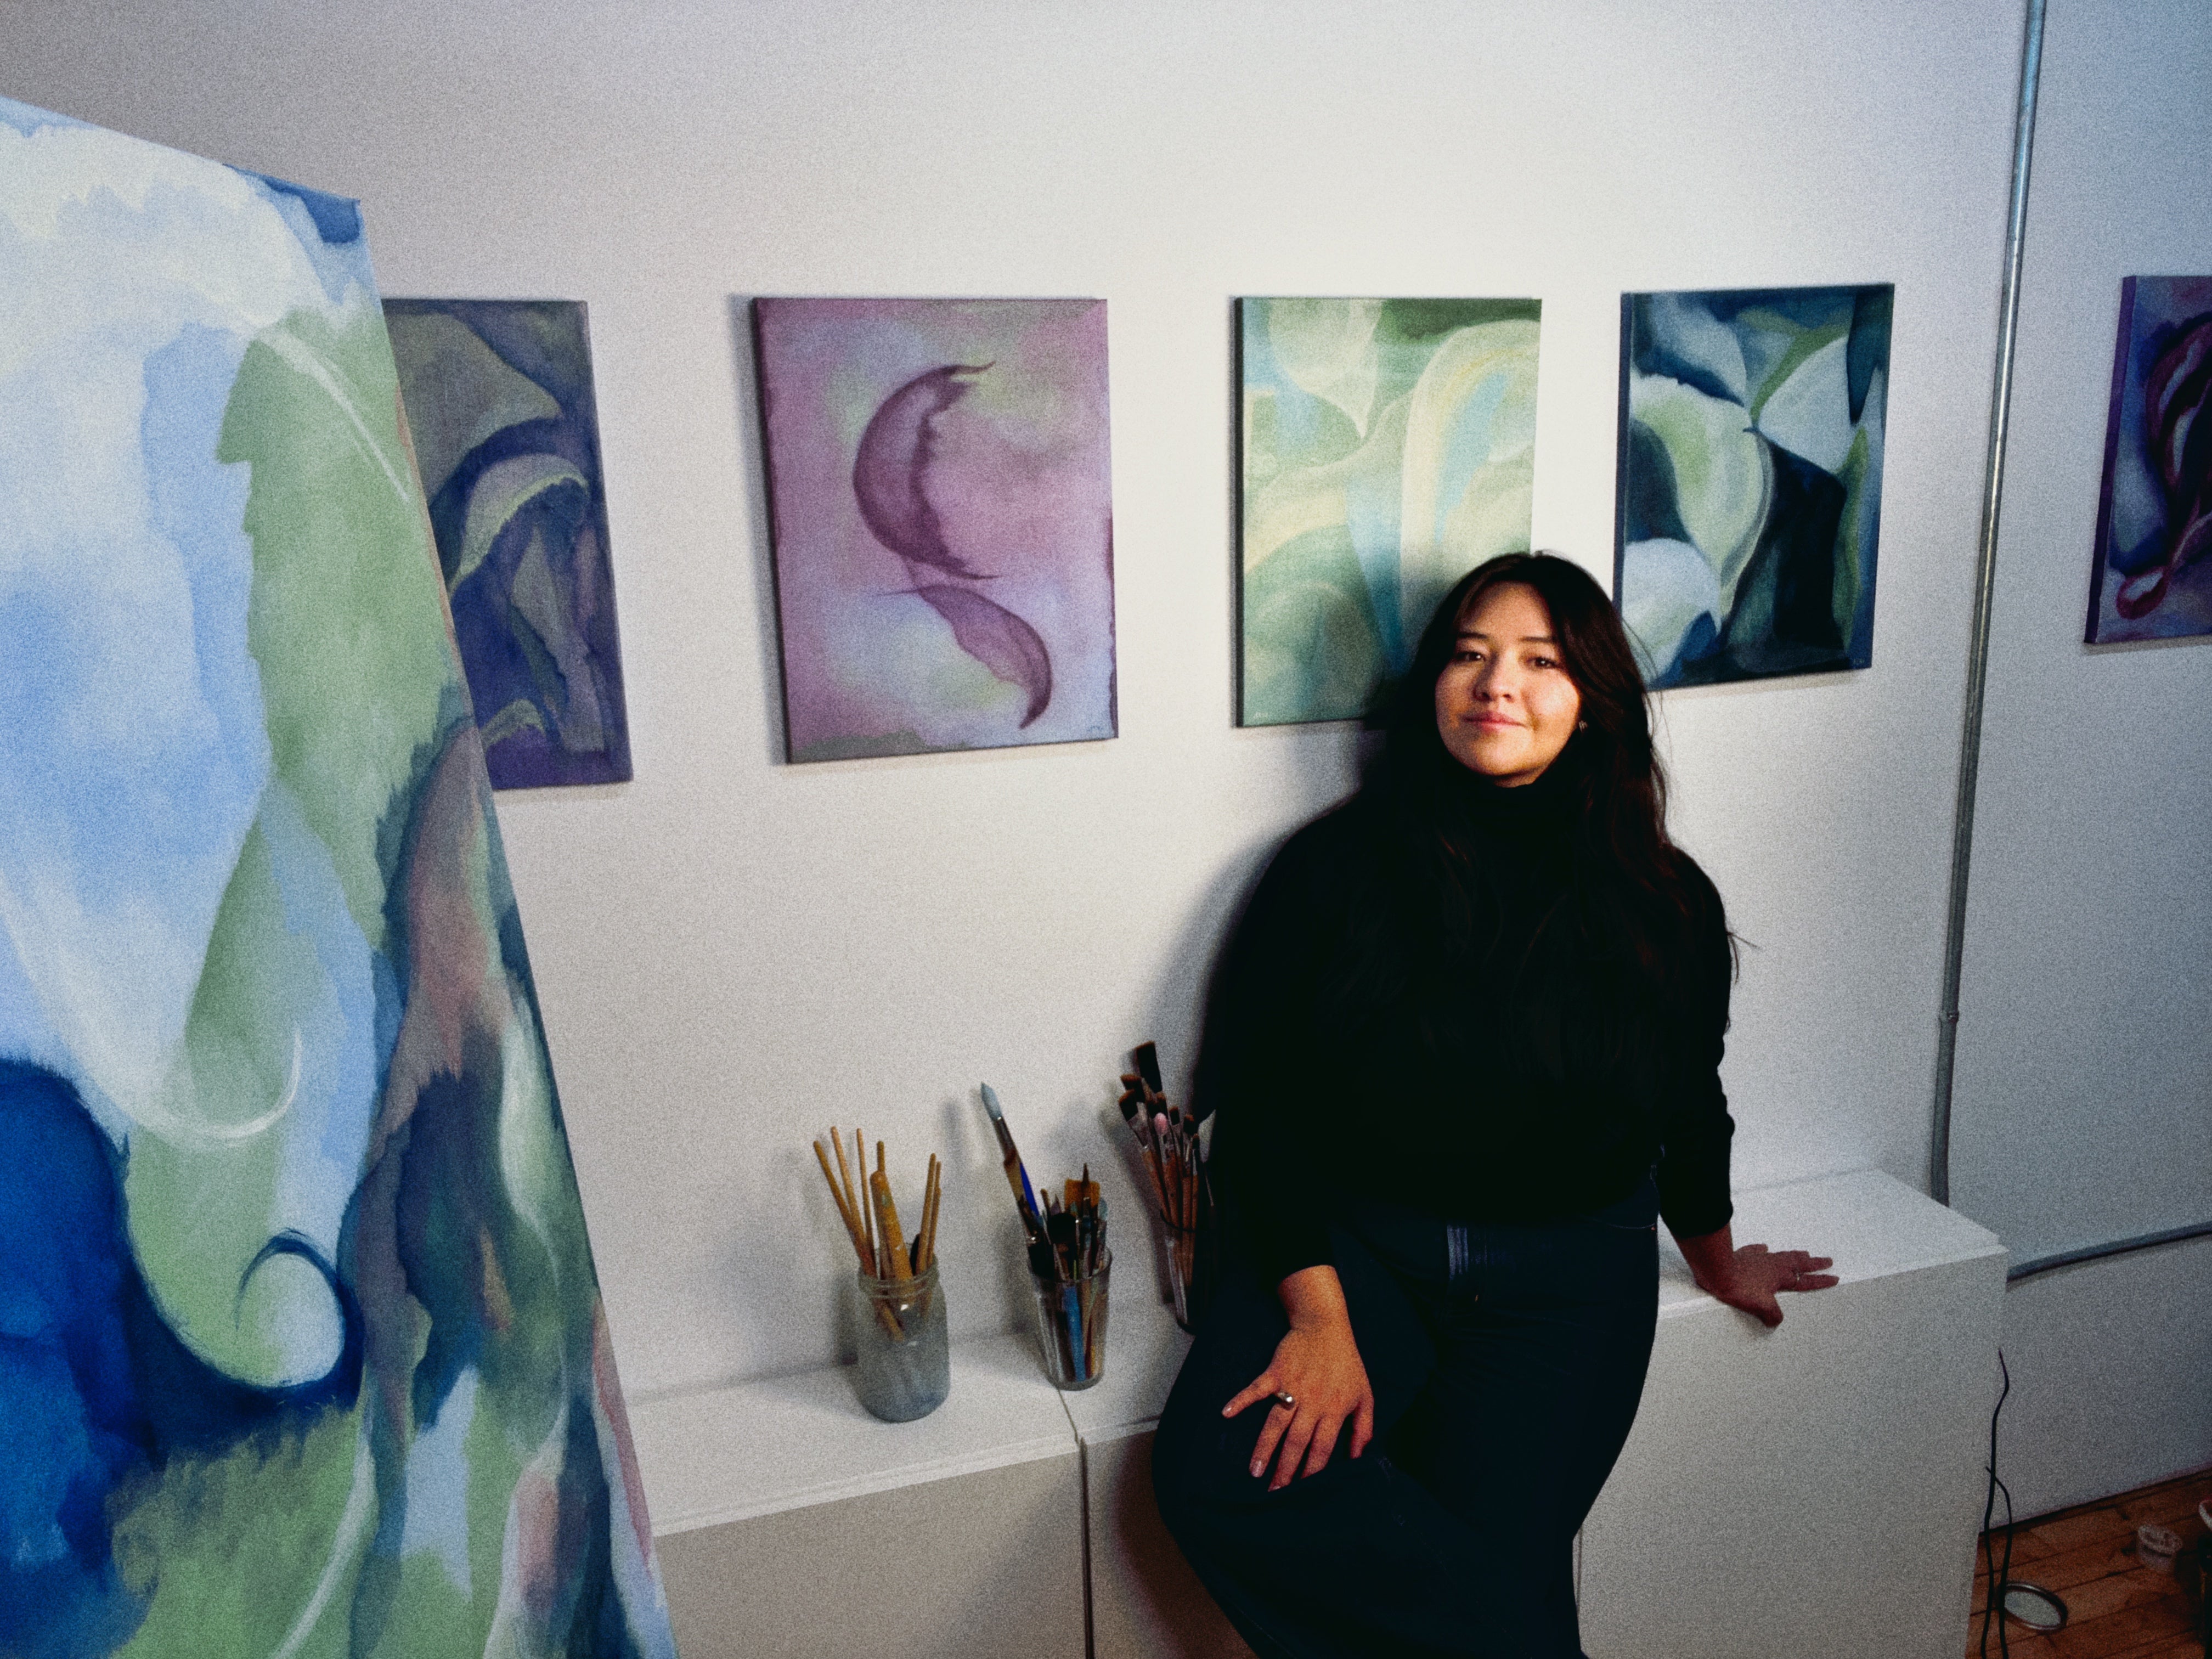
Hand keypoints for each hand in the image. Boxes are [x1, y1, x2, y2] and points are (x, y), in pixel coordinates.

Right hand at [1221, 1265, 1374, 1489]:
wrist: (1325, 1326)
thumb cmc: (1347, 1363)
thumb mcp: (1365, 1396)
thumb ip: (1363, 1429)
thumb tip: (1360, 1459)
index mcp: (1334, 1410)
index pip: (1322, 1449)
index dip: (1311, 1471)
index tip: (1302, 1491)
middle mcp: (1312, 1402)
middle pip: (1297, 1442)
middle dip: (1285, 1469)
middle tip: (1274, 1492)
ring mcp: (1292, 1387)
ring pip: (1276, 1423)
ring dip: (1264, 1447)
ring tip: (1254, 1470)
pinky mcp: (1275, 1372)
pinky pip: (1256, 1389)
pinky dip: (1241, 1400)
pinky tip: (1226, 1414)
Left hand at [1676, 1225, 1835, 1328]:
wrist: (1717, 1270)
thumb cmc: (1738, 1286)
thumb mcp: (1761, 1307)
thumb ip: (1773, 1315)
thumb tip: (1774, 1320)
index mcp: (1780, 1277)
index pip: (1806, 1281)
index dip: (1821, 1281)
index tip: (1834, 1278)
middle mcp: (1773, 1264)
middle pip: (1799, 1263)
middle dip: (1815, 1263)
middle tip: (1827, 1260)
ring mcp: (1758, 1258)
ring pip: (1782, 1255)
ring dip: (1795, 1255)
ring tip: (1804, 1253)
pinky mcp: (1743, 1255)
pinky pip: (1757, 1250)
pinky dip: (1763, 1249)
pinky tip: (1764, 1247)